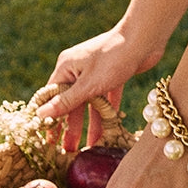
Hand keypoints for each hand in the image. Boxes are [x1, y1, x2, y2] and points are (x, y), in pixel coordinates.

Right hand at [40, 25, 163, 149]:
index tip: (49, 140)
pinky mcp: (114, 74)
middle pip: (72, 102)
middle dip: (71, 126)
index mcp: (66, 67)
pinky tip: (108, 130)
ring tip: (88, 146)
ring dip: (91, 123)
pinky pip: (107, 97)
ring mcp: (96, 71)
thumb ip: (67, 101)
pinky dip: (108, 112)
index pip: (52, 97)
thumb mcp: (89, 84)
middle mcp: (79, 69)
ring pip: (91, 102)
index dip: (51, 118)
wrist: (146, 37)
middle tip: (68, 150)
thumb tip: (41, 114)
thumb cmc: (114, 57)